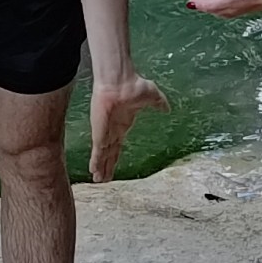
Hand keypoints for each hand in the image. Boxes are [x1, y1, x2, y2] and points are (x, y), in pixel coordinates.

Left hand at [88, 68, 169, 182]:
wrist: (120, 82)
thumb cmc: (134, 86)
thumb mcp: (152, 96)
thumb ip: (159, 103)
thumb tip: (167, 108)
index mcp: (123, 124)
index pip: (118, 145)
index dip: (115, 157)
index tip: (112, 166)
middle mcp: (112, 131)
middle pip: (109, 153)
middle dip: (107, 166)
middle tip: (104, 179)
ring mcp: (105, 132)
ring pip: (103, 155)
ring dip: (101, 168)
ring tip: (99, 180)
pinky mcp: (100, 133)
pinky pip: (98, 151)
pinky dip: (96, 162)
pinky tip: (94, 171)